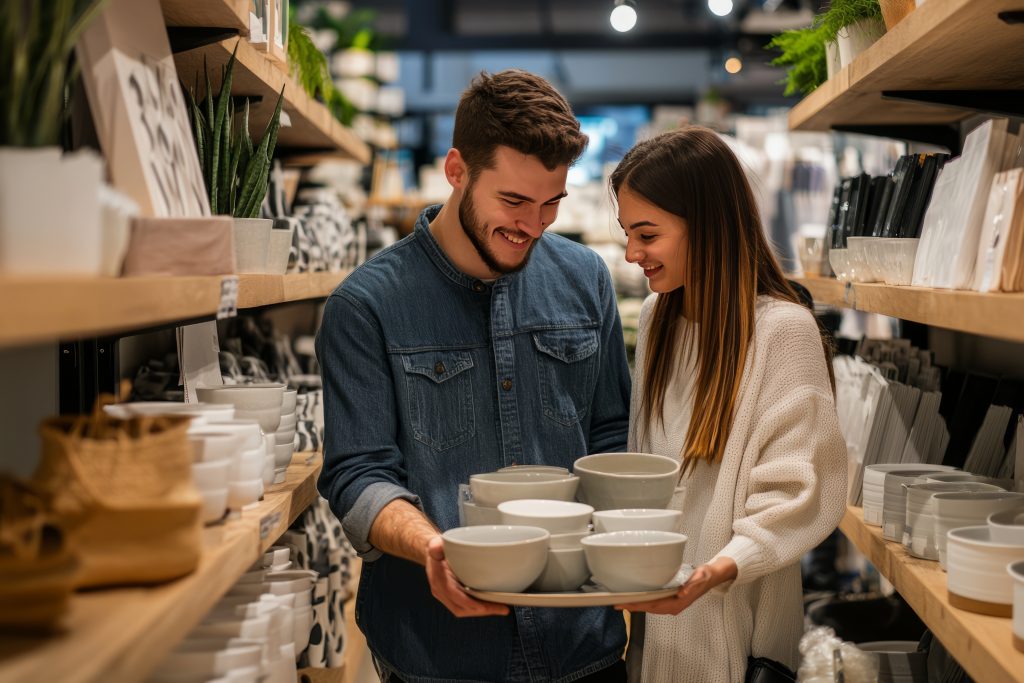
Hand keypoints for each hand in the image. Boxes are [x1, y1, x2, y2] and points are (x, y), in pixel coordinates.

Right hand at [424, 536, 510, 617]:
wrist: (433, 554)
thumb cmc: (437, 550)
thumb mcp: (436, 545)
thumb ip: (436, 546)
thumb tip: (437, 546)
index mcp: (438, 579)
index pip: (453, 595)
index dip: (469, 602)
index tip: (485, 605)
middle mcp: (441, 591)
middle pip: (461, 608)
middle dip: (482, 610)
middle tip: (502, 608)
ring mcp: (446, 596)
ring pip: (464, 610)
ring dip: (482, 611)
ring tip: (500, 608)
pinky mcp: (453, 597)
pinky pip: (465, 607)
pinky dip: (478, 608)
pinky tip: (491, 604)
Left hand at [615, 557, 737, 614]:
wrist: (712, 577)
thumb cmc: (704, 576)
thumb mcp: (699, 577)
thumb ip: (691, 585)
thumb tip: (682, 594)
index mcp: (677, 603)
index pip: (652, 605)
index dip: (636, 605)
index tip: (623, 604)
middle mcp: (672, 606)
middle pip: (648, 608)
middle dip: (632, 606)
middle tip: (615, 603)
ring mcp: (671, 604)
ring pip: (650, 606)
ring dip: (636, 604)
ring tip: (622, 601)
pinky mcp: (671, 600)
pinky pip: (654, 602)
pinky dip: (643, 601)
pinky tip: (636, 597)